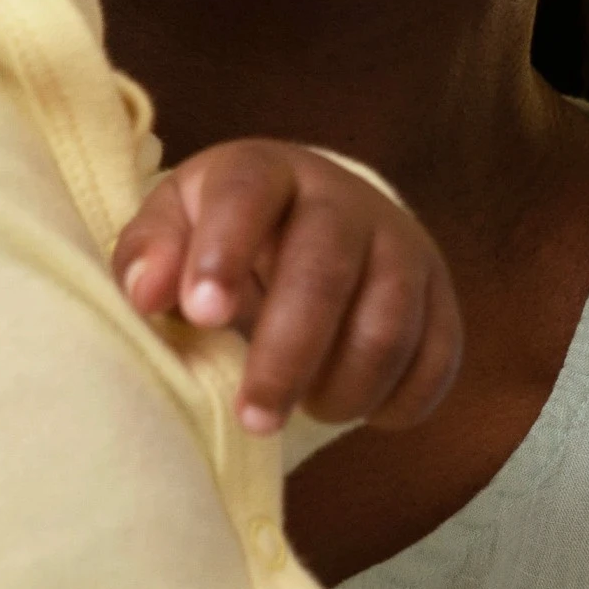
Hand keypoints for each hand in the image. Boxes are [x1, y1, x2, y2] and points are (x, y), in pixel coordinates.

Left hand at [112, 144, 464, 439]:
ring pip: (387, 326)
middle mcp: (345, 199)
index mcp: (267, 171)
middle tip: (253, 417)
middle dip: (286, 355)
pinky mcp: (442, 295)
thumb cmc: (227, 234)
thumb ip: (149, 254)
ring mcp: (402, 246)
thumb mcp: (175, 225)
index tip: (201, 315)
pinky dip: (394, 401)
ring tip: (304, 409)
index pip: (248, 194)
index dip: (224, 251)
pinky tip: (354, 407)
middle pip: (324, 271)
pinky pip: (435, 359)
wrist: (317, 219)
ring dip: (343, 388)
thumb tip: (146, 296)